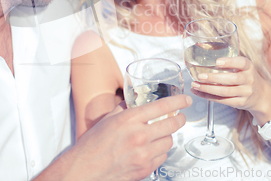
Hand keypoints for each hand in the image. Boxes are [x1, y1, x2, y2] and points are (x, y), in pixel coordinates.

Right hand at [65, 95, 190, 180]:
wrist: (85, 170)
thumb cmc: (92, 146)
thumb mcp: (107, 120)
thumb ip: (124, 109)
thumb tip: (133, 101)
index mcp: (129, 119)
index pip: (162, 106)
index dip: (178, 101)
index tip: (186, 100)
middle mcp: (139, 136)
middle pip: (172, 125)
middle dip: (179, 119)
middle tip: (180, 117)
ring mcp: (143, 154)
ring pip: (169, 142)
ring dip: (167, 136)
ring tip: (161, 135)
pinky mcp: (145, 169)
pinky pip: (162, 157)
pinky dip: (160, 152)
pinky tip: (152, 149)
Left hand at [189, 56, 270, 113]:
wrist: (261, 96)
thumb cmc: (246, 77)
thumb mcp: (244, 68)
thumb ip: (230, 63)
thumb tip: (204, 59)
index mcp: (249, 67)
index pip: (242, 63)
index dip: (229, 62)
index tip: (217, 62)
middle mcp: (249, 79)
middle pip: (232, 79)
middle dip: (214, 78)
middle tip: (200, 76)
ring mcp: (245, 92)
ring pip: (225, 91)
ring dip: (208, 88)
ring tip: (195, 85)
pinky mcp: (240, 103)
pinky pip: (223, 100)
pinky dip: (209, 97)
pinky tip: (199, 92)